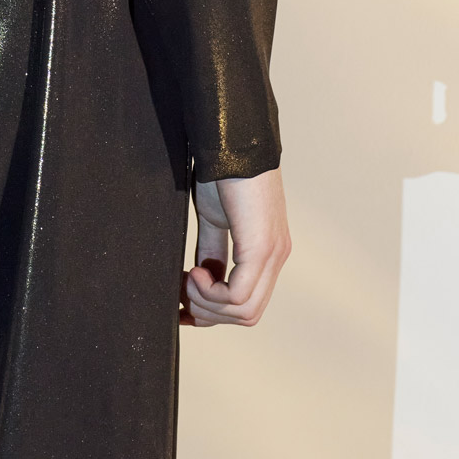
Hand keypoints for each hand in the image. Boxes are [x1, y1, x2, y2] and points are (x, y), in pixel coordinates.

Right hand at [181, 166, 290, 327]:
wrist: (231, 143)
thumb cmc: (222, 173)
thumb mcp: (214, 219)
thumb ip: (212, 251)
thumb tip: (200, 280)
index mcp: (268, 252)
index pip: (248, 304)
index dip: (214, 313)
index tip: (184, 306)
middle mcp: (276, 257)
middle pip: (247, 315)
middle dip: (208, 312)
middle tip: (181, 292)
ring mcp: (272, 254)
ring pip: (244, 311)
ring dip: (207, 303)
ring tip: (187, 278)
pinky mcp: (261, 248)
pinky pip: (238, 295)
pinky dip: (211, 292)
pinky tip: (194, 272)